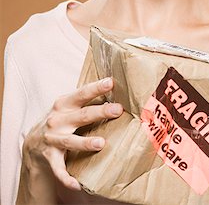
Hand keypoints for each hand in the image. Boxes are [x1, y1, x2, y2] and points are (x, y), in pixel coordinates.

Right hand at [18, 78, 122, 196]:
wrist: (33, 142)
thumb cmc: (60, 120)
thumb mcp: (68, 106)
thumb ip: (86, 100)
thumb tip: (112, 90)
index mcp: (63, 104)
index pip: (82, 93)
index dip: (96, 88)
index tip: (110, 82)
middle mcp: (57, 120)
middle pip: (82, 115)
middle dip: (100, 112)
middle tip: (117, 110)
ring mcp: (53, 139)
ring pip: (70, 141)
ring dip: (85, 143)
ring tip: (101, 143)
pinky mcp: (50, 157)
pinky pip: (59, 169)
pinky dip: (66, 178)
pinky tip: (77, 184)